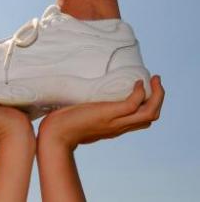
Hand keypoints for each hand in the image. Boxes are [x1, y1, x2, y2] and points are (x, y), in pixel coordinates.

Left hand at [38, 75, 164, 149]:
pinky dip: (140, 92)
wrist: (56, 136)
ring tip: (155, 79)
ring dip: (157, 94)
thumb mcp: (83, 121)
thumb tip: (89, 103)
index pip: (141, 121)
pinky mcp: (108, 114)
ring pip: (149, 112)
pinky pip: (133, 104)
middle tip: (156, 81)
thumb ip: (91, 115)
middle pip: (151, 117)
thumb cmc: (65, 127)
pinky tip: (137, 82)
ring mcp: (115, 121)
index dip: (149, 106)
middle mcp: (119, 127)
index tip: (147, 90)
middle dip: (159, 98)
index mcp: (115, 128)